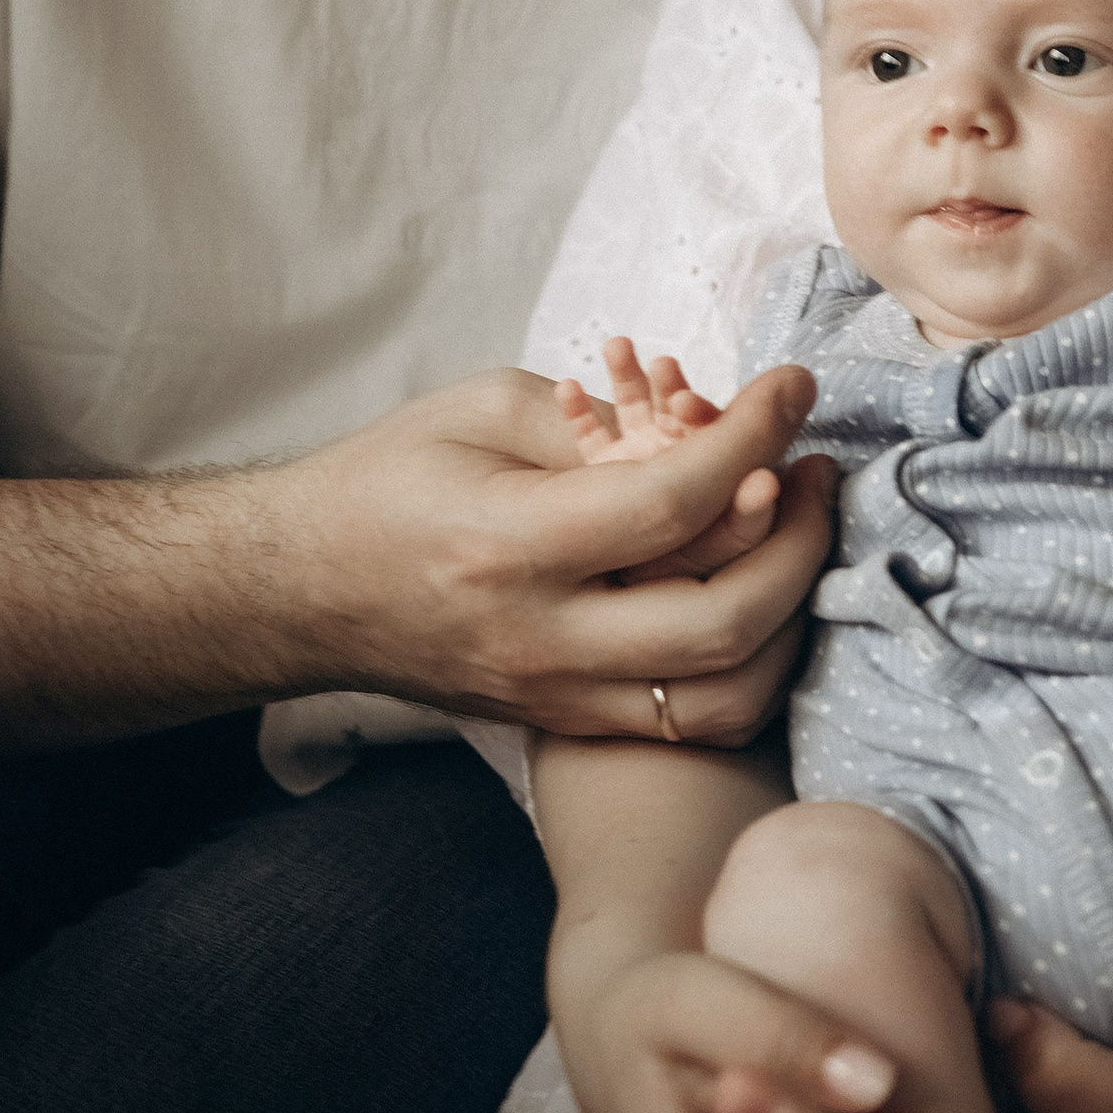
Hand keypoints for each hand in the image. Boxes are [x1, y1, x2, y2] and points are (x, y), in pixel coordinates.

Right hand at [274, 364, 835, 743]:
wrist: (295, 593)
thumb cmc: (383, 483)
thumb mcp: (480, 411)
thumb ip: (603, 425)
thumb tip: (714, 431)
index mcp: (507, 547)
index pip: (669, 503)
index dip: (755, 437)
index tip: (794, 388)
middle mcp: (538, 639)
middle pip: (722, 619)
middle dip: (800, 538)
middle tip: (817, 469)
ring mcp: (555, 696)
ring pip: (725, 696)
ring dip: (793, 615)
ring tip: (801, 534)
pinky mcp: (567, 724)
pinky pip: (694, 719)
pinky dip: (751, 660)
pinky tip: (763, 592)